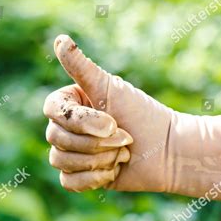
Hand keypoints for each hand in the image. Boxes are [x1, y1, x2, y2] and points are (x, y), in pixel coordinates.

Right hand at [43, 34, 173, 191]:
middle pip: (56, 138)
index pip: (52, 110)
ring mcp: (72, 152)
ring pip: (60, 160)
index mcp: (70, 103)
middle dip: (96, 143)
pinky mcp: (80, 176)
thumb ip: (81, 66)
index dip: (81, 121)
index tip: (112, 122)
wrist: (168, 150)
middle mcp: (68, 127)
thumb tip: (59, 39)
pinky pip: (68, 182)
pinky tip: (113, 171)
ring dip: (99, 160)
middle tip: (125, 138)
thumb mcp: (109, 87)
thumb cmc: (141, 114)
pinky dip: (93, 179)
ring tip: (123, 153)